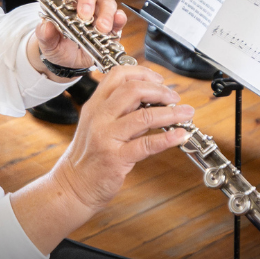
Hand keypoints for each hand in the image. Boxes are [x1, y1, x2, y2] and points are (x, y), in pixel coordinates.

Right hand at [10, 65, 194, 253]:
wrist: (73, 185)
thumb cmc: (89, 155)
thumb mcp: (99, 124)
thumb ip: (121, 111)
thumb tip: (151, 98)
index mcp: (95, 105)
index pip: (118, 75)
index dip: (143, 73)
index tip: (159, 80)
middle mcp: (99, 117)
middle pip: (133, 90)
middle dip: (160, 90)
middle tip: (174, 97)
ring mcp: (106, 137)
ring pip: (144, 116)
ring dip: (170, 113)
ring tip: (186, 114)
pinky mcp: (116, 158)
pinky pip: (146, 145)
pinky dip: (167, 138)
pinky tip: (179, 136)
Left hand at [25, 0, 125, 75]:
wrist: (68, 62)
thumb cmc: (57, 45)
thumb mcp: (47, 43)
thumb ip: (44, 34)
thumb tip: (46, 25)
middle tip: (84, 15)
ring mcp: (98, 9)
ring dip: (104, 13)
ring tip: (100, 29)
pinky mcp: (111, 23)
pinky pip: (118, 15)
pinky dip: (118, 18)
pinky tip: (116, 23)